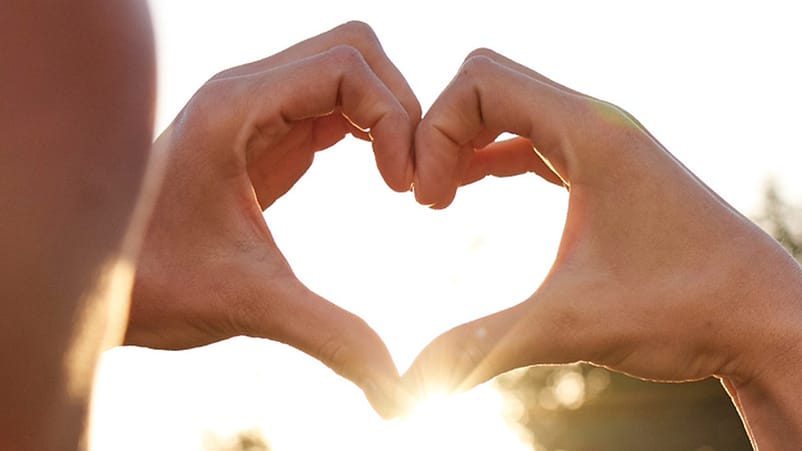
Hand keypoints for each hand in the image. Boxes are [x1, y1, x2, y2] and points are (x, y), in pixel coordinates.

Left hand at [126, 21, 420, 417]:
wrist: (101, 284)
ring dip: (389, 117)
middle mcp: (245, 93)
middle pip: (353, 51)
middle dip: (400, 107)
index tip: (404, 187)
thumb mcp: (249, 303)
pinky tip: (383, 178)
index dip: (393, 117)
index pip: (345, 65)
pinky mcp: (266, 135)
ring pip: (348, 72)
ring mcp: (256, 110)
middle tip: (412, 179)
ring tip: (404, 181)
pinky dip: (372, 131)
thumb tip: (399, 389)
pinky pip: (335, 105)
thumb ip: (330, 335)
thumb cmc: (155, 285)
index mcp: (234, 109)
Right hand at [404, 48, 801, 420]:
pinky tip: (472, 188)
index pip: (479, 83)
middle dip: (440, 129)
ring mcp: (604, 142)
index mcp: (591, 133)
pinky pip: (531, 135)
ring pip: (510, 104)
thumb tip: (407, 389)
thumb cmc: (687, 311)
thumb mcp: (570, 325)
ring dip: (464, 139)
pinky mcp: (606, 167)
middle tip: (426, 195)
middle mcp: (598, 123)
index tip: (427, 203)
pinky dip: (491, 152)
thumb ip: (479, 347)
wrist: (766, 321)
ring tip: (440, 197)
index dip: (434, 133)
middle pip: (487, 80)